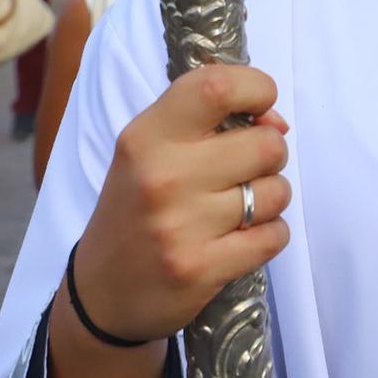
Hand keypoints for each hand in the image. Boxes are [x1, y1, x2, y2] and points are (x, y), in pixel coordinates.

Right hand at [66, 65, 292, 343]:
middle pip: (267, 144)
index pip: (218, 87)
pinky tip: (240, 239)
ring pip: (277, 192)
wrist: (99, 291)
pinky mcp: (200, 269)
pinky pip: (275, 237)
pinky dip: (269, 236)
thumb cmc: (138, 206)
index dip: (257, 88)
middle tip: (245, 171)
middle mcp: (163, 176)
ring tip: (238, 208)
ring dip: (269, 199)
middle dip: (270, 155)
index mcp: (147, 136)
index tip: (258, 109)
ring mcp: (181, 227)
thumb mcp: (152, 149)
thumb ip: (209, 121)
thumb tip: (278, 123)